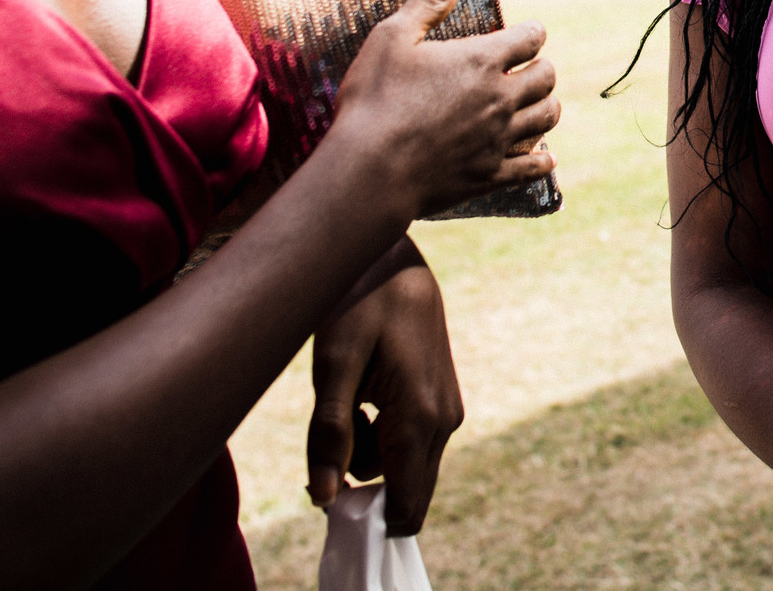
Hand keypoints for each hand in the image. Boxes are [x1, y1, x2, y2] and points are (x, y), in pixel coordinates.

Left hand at [307, 238, 463, 534]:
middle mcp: (444, 419)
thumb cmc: (358, 302)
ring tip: (349, 399)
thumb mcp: (332, 364)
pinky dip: (383, 433)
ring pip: (403, 465)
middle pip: (404, 489)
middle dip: (362, 479)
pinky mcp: (444, 398)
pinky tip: (367, 393)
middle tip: (327, 434)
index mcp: (418, 415)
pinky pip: (412, 442)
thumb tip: (323, 498)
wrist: (395, 256)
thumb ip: (329, 434)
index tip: (327, 495)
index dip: (366, 516)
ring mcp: (449, 408)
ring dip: (370, 451)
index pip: (405, 502)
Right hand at [329, 0, 560, 220]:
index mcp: (482, 61)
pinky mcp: (491, 175)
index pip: (532, 37)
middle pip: (547, 77)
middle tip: (525, 70)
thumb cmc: (375, 100)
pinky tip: (543, 157)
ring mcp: (499, 140)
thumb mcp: (394, 36)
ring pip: (547, 118)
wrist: (368, 172)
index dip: (529, 33)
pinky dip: (542, 160)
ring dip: (544, 107)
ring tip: (531, 105)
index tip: (520, 36)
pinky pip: (532, 168)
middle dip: (540, 68)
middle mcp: (501, 98)